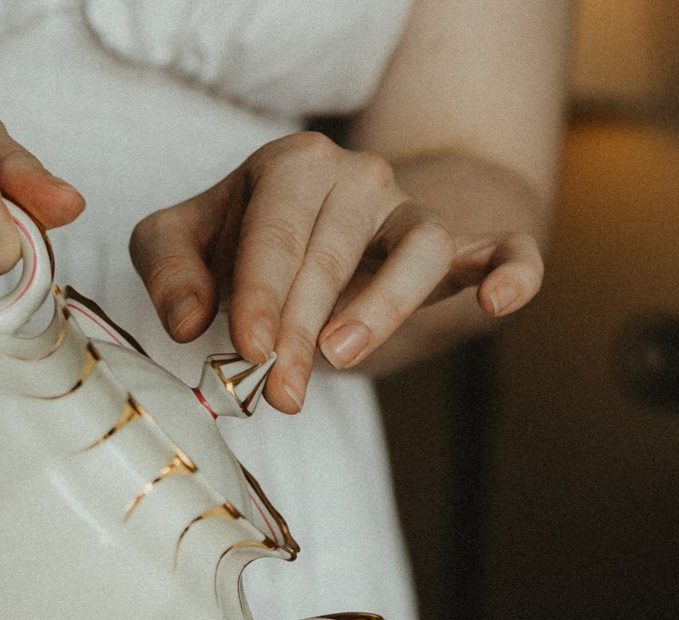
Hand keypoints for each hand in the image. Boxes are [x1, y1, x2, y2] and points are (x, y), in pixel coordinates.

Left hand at [129, 133, 542, 411]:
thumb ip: (169, 267)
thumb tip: (188, 323)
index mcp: (291, 168)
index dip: (261, 292)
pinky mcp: (467, 249)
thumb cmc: (259, 244)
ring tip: (343, 354)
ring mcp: (416, 212)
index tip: (249, 351)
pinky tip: (498, 299)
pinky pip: (502, 250)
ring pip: (418, 247)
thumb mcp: (192, 241)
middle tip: (281, 393)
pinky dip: (509, 269)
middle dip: (303, 326)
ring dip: (383, 303)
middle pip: (334, 249)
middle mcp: (359, 177)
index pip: (275, 230)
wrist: (344, 233)